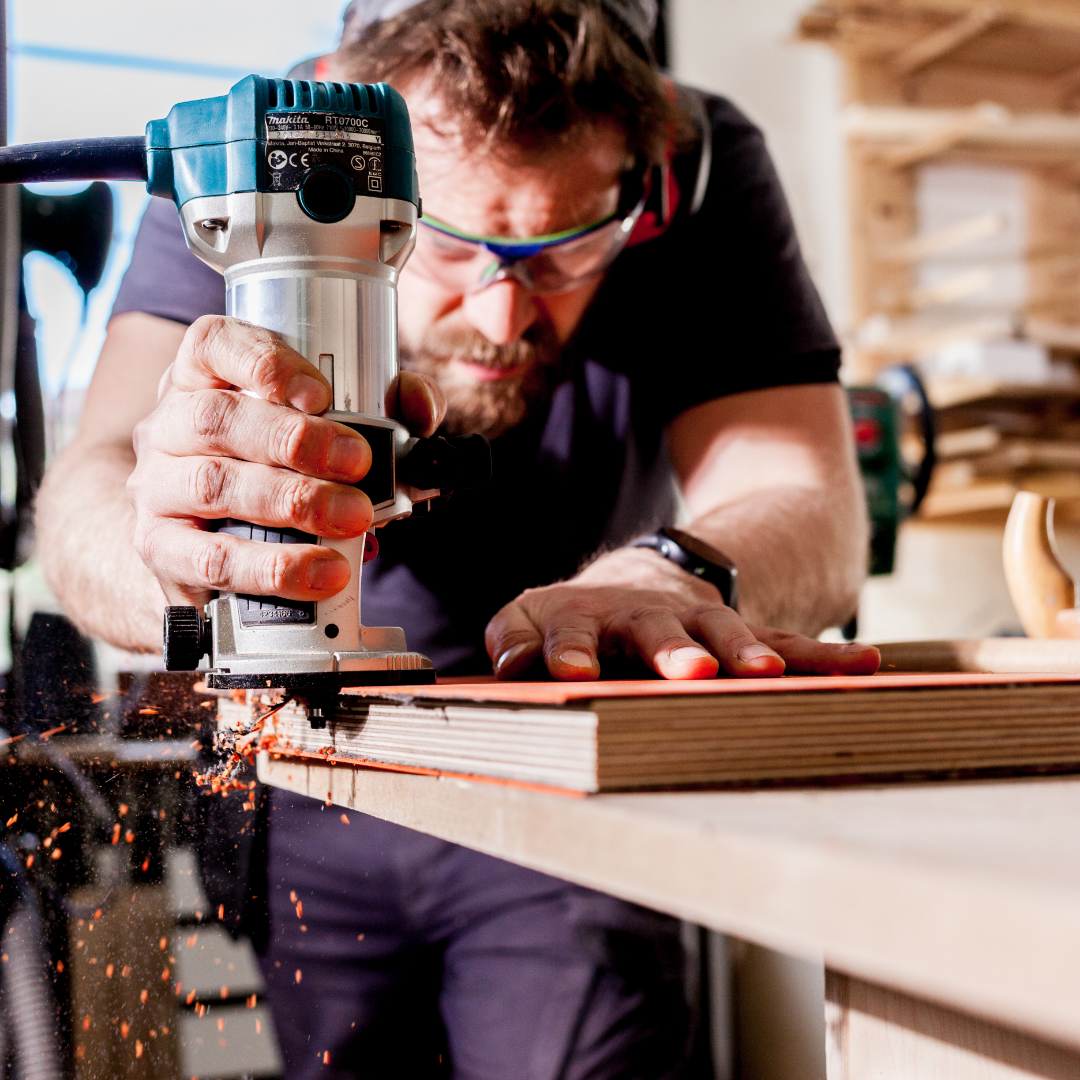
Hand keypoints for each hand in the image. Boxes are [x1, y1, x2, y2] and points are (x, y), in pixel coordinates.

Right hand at [128, 315, 443, 608]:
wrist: (207, 541)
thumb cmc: (275, 470)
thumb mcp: (321, 427)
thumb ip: (381, 406)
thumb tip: (417, 404)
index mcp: (203, 379)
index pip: (213, 345)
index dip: (265, 362)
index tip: (321, 393)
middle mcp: (169, 426)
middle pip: (218, 419)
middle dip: (298, 441)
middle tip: (359, 463)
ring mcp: (157, 488)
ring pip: (215, 486)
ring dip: (294, 502)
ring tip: (354, 519)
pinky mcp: (162, 550)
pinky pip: (211, 559)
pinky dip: (272, 568)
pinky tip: (319, 572)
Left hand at [486, 547, 879, 680]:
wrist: (637, 581)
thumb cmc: (573, 617)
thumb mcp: (529, 618)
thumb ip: (513, 636)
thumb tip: (507, 664)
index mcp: (585, 615)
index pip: (571, 631)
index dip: (568, 649)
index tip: (567, 670)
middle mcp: (646, 615)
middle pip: (659, 629)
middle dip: (674, 651)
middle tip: (689, 672)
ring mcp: (699, 623)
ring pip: (727, 632)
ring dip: (746, 651)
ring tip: (766, 673)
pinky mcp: (741, 634)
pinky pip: (784, 641)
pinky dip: (820, 656)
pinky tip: (864, 666)